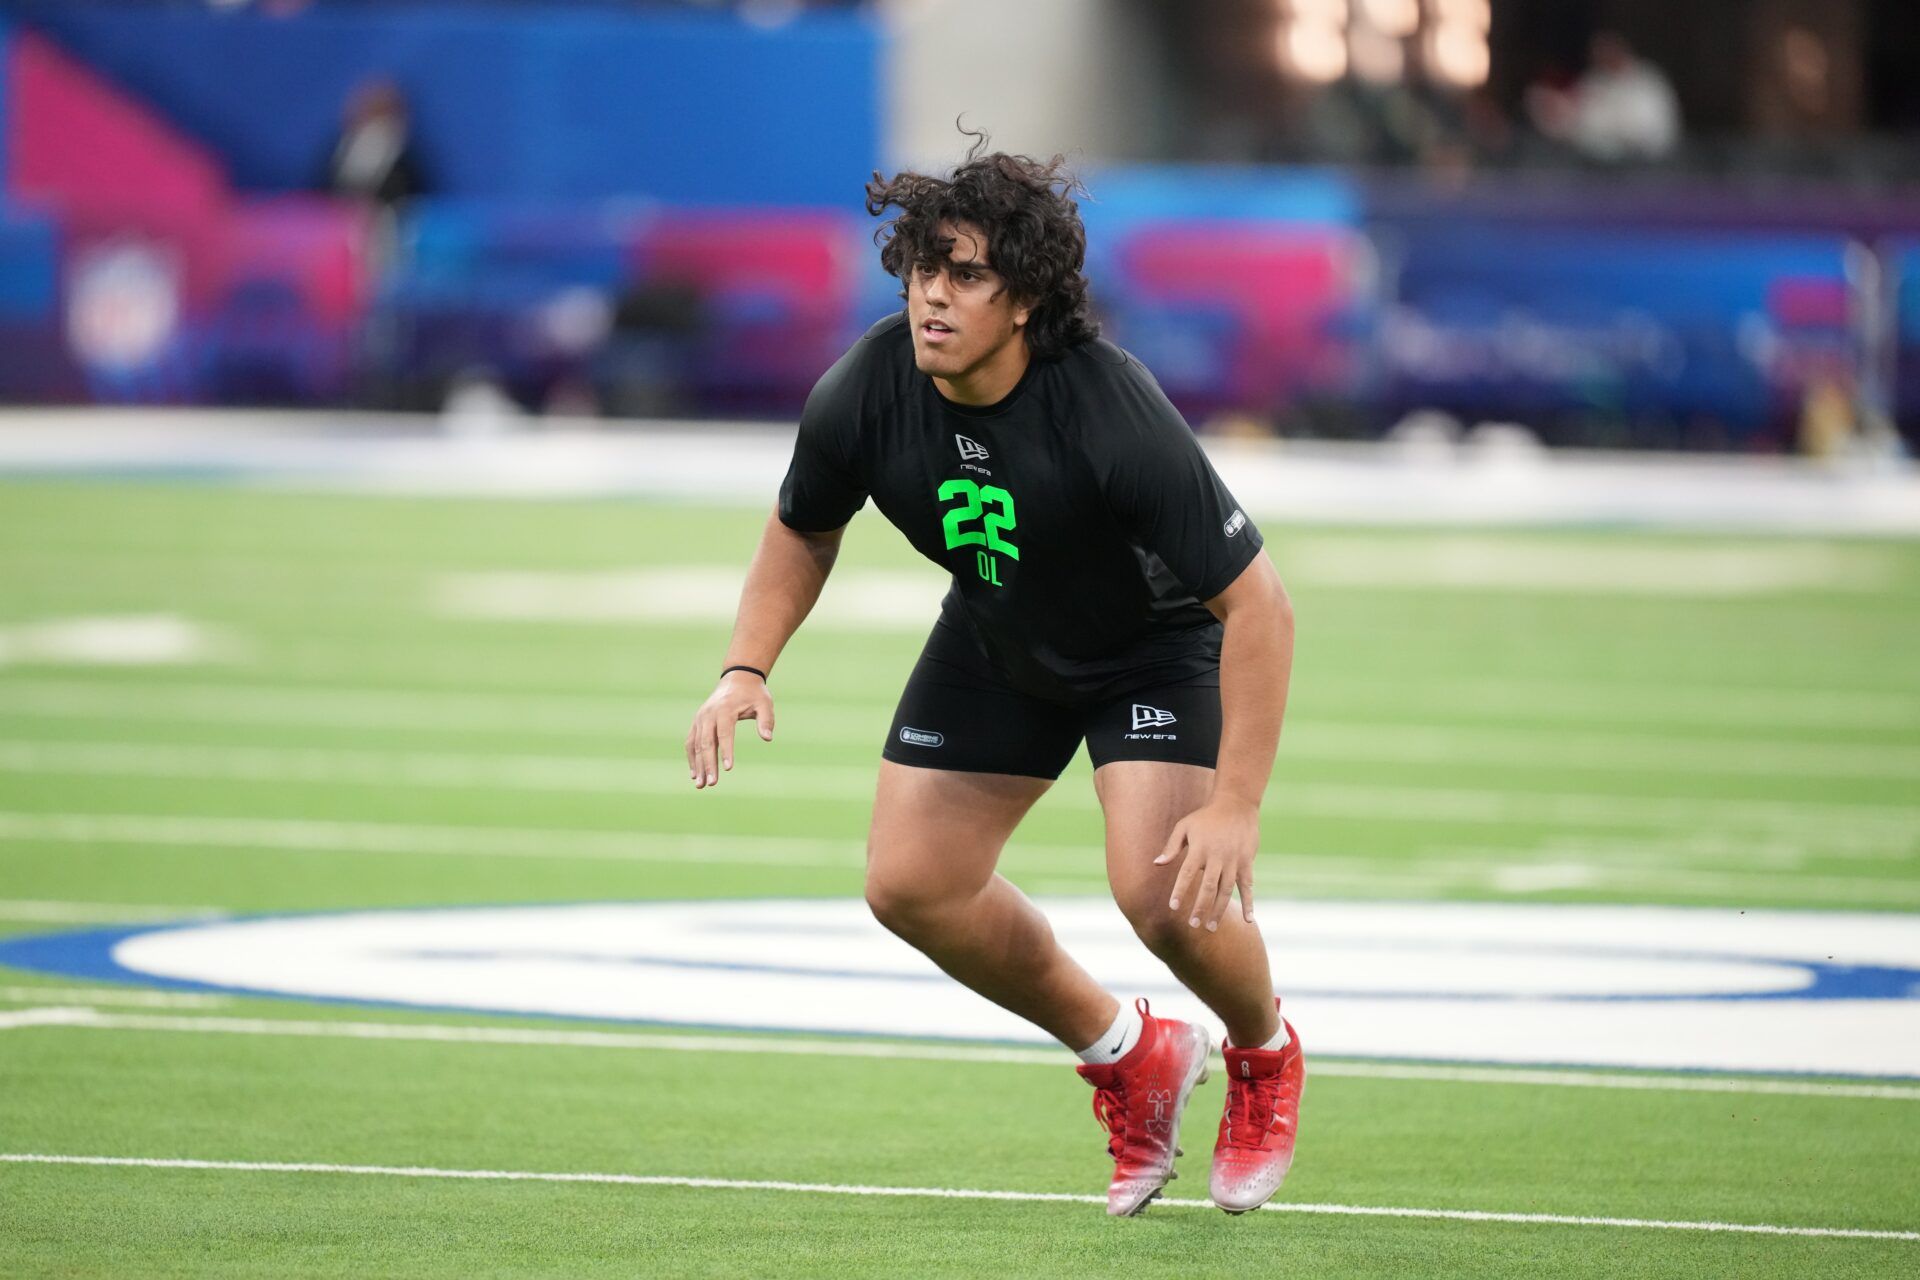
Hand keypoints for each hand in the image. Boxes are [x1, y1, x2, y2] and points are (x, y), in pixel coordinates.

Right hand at [685, 671, 774, 788]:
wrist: (737, 678)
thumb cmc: (754, 693)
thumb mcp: (765, 703)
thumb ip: (766, 720)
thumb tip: (767, 738)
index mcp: (725, 709)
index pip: (724, 733)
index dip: (726, 751)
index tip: (728, 768)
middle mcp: (708, 714)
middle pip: (706, 742)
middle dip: (708, 764)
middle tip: (712, 783)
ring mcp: (700, 718)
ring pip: (695, 745)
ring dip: (698, 765)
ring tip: (700, 785)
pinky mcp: (697, 723)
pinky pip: (691, 742)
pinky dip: (692, 758)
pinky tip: (695, 774)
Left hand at [1155, 797, 1259, 930]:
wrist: (1236, 804)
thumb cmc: (1206, 817)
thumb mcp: (1184, 826)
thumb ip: (1171, 846)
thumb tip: (1157, 864)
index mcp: (1199, 849)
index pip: (1187, 874)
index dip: (1180, 891)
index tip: (1173, 907)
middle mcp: (1217, 856)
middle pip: (1208, 887)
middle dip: (1200, 907)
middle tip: (1193, 925)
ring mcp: (1234, 860)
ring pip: (1226, 890)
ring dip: (1219, 910)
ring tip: (1211, 927)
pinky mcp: (1247, 862)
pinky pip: (1248, 886)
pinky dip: (1249, 903)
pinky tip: (1248, 919)